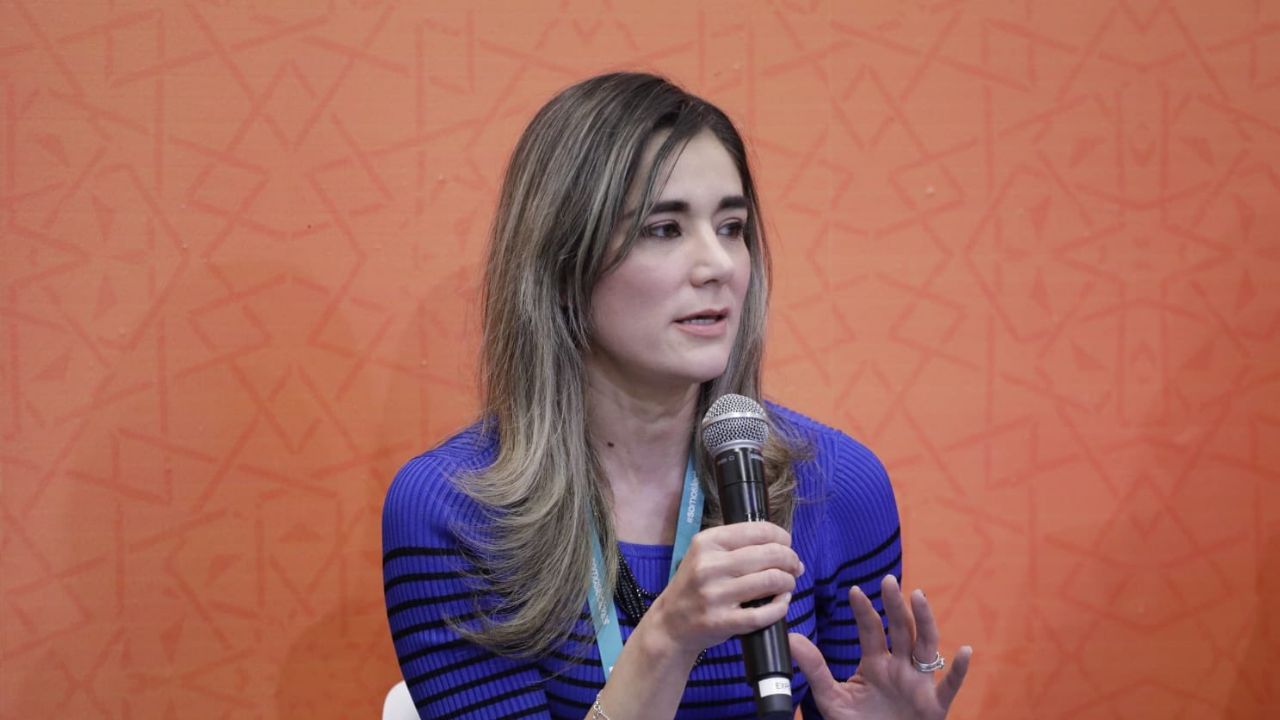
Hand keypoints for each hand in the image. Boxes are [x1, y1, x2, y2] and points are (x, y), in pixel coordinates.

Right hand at [646, 521, 802, 662]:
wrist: (670, 624)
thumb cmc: (695, 586)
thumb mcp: (705, 555)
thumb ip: (739, 546)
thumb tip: (786, 548)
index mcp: (706, 542)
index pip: (758, 530)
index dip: (781, 536)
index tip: (787, 544)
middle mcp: (709, 566)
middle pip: (770, 554)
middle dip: (790, 559)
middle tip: (794, 566)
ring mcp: (715, 595)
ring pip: (771, 580)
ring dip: (788, 581)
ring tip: (787, 584)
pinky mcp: (722, 622)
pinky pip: (764, 613)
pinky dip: (781, 606)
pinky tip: (781, 603)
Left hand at [789, 575, 971, 719]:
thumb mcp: (831, 698)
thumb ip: (815, 669)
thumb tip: (791, 639)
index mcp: (876, 662)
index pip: (871, 630)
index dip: (864, 611)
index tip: (854, 591)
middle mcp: (899, 667)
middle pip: (901, 629)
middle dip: (895, 605)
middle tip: (889, 581)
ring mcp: (919, 683)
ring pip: (926, 646)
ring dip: (925, 621)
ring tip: (919, 597)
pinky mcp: (934, 706)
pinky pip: (949, 686)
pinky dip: (958, 670)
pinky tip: (964, 651)